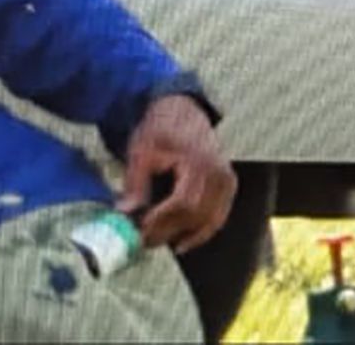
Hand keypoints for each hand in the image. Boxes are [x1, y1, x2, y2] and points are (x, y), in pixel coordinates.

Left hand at [116, 95, 236, 253]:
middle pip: (196, 214)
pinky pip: (218, 217)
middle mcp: (218, 172)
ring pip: (210, 220)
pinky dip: (201, 233)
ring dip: (184, 236)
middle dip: (169, 231)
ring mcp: (227, 180)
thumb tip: (125, 213)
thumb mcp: (141, 150)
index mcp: (197, 160)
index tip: (139, 231)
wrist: (183, 111)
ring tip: (158, 241)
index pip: (183, 201)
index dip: (162, 220)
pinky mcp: (229, 186)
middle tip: (143, 241)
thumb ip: (135, 182)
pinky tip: (181, 242)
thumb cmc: (160, 129)